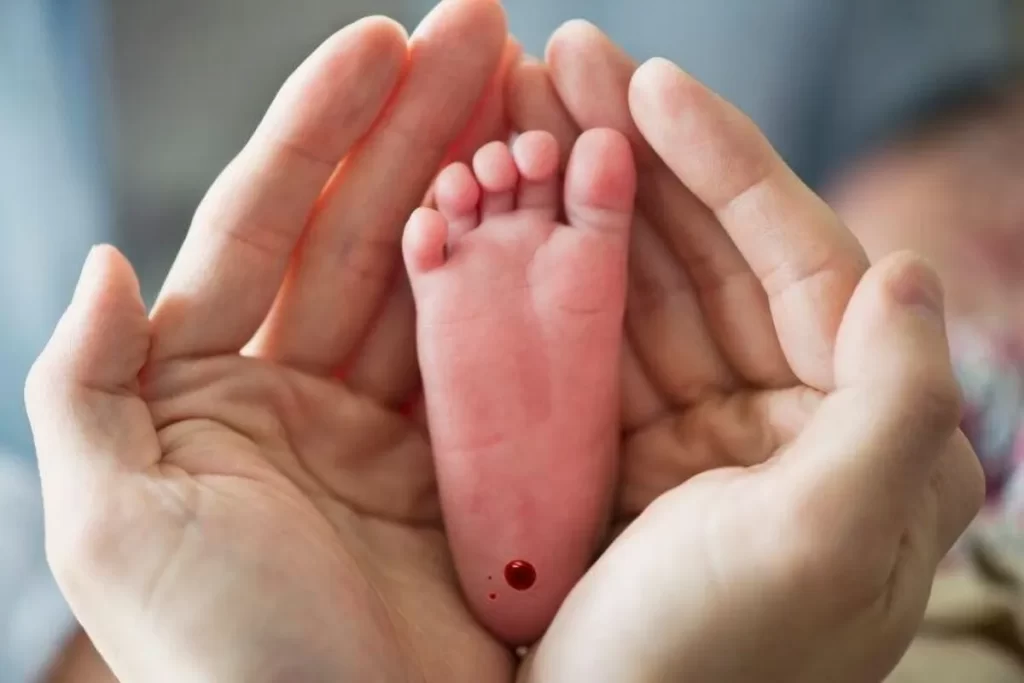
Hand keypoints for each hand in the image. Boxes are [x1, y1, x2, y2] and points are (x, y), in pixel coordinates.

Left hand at [25, 2, 518, 680]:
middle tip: (483, 33)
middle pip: (366, 227)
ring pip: (441, 276)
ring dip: (481, 183)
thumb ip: (86, 388)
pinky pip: (502, 355)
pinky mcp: (472, 466)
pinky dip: (531, 281)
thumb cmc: (225, 661)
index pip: (263, 222)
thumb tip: (105, 260)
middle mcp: (303, 392)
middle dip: (419, 124)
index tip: (378, 41)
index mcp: (207, 387)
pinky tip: (562, 212)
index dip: (317, 126)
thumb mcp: (114, 527)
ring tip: (532, 94)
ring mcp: (395, 426)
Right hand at [508, 23, 984, 681]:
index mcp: (860, 432)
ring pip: (643, 283)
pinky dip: (550, 273)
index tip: (650, 80)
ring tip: (523, 114)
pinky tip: (510, 208)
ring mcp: (700, 428)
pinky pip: (590, 339)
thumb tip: (910, 266)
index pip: (800, 260)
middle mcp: (788, 418)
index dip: (725, 162)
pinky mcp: (625, 447)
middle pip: (711, 253)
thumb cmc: (712, 669)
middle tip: (564, 64)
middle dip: (637, 154)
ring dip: (587, 197)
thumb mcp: (823, 544)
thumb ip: (892, 404)